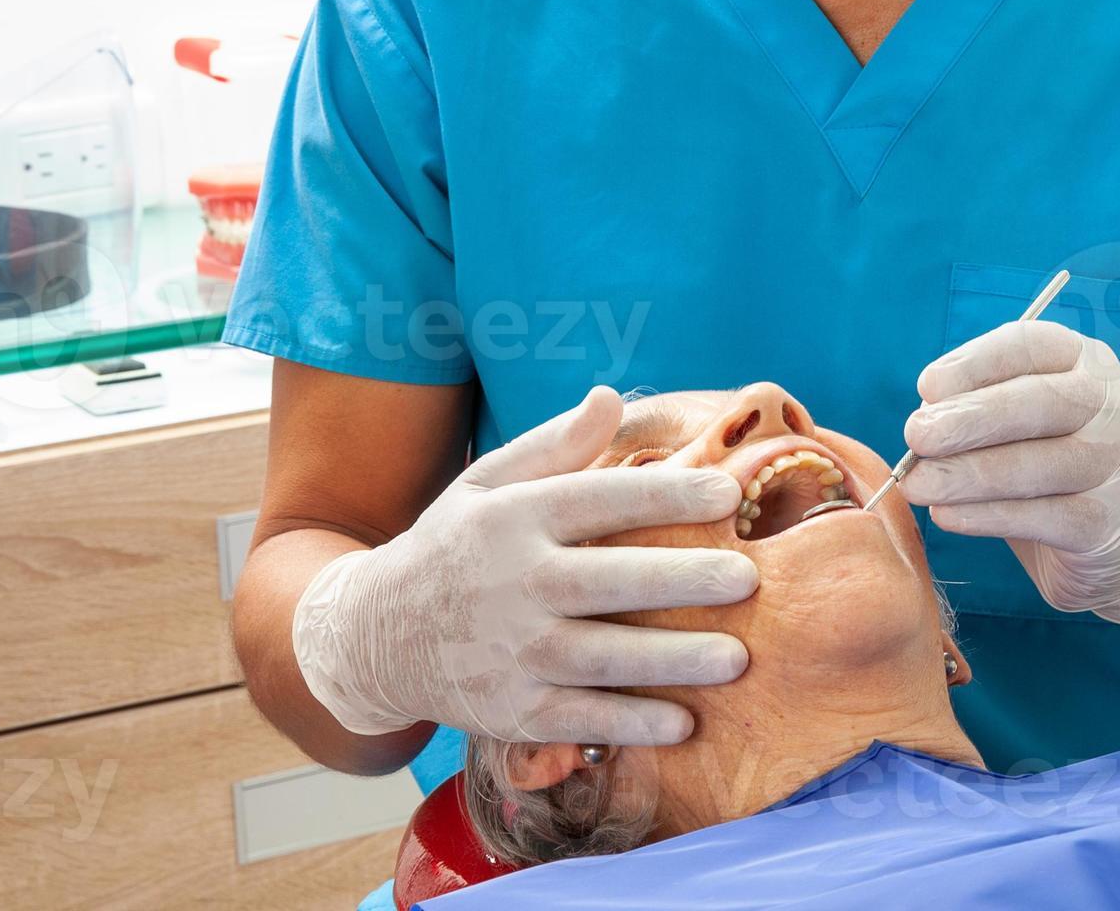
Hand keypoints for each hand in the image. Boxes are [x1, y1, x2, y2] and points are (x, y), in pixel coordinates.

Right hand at [290, 387, 757, 744]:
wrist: (371, 635)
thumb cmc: (454, 547)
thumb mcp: (487, 485)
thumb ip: (554, 445)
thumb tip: (612, 396)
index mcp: (516, 518)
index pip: (601, 500)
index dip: (666, 496)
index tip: (726, 493)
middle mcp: (514, 584)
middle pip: (610, 582)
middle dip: (682, 581)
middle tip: (748, 578)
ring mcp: (512, 652)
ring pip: (602, 658)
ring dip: (672, 660)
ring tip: (738, 658)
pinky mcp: (510, 709)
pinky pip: (579, 719)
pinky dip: (629, 724)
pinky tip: (683, 723)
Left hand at [900, 321, 1119, 625]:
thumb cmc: (1053, 464)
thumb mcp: (1025, 422)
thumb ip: (980, 407)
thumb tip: (927, 416)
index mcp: (1089, 363)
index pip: (1031, 345)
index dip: (976, 363)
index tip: (927, 387)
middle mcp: (1113, 406)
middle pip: (1037, 403)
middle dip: (969, 418)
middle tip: (916, 436)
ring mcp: (1116, 466)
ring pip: (1034, 465)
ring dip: (966, 474)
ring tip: (917, 485)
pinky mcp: (1105, 522)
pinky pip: (1038, 518)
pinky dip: (985, 517)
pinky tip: (947, 515)